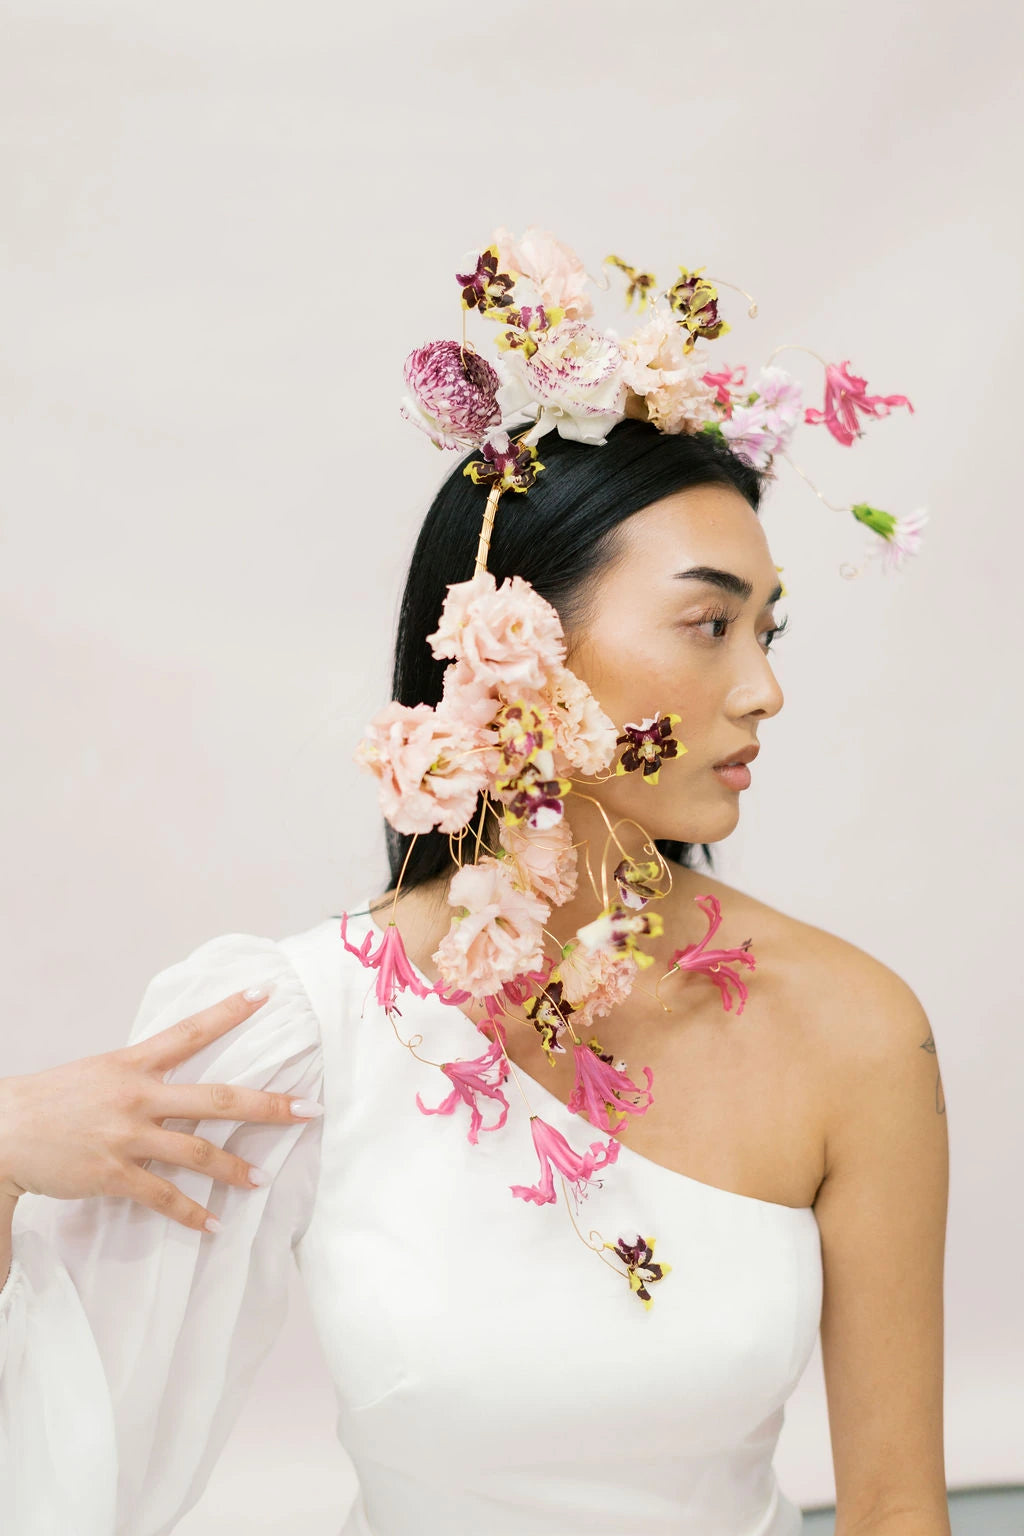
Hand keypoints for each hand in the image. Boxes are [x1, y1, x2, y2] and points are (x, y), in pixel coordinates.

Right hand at [0, 988, 322, 1231]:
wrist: (4, 1131)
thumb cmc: (54, 1100)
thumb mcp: (102, 1071)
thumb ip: (144, 1074)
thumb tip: (182, 1080)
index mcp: (134, 1063)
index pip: (191, 1030)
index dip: (230, 1011)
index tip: (267, 993)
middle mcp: (137, 1095)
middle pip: (217, 1097)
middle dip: (268, 1105)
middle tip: (309, 1110)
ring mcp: (127, 1136)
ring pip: (197, 1151)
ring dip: (234, 1168)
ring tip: (261, 1180)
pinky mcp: (114, 1173)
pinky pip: (163, 1196)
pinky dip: (191, 1213)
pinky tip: (212, 1224)